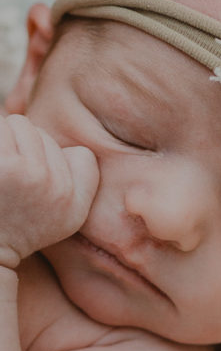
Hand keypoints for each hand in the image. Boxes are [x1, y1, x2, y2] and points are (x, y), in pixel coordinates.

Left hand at [0, 114, 98, 267]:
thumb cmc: (14, 226)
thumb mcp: (65, 219)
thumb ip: (82, 181)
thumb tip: (75, 148)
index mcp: (75, 205)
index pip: (81, 155)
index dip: (54, 162)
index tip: (35, 183)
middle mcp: (56, 190)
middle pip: (43, 135)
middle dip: (24, 146)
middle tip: (8, 176)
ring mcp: (28, 175)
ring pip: (19, 124)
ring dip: (4, 137)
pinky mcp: (2, 166)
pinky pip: (1, 124)